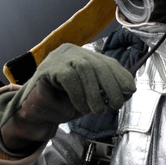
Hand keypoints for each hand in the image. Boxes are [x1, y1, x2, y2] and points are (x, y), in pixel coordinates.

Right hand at [0, 43, 134, 151]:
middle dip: (111, 85)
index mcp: (84, 57)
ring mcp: (59, 58)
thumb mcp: (90, 97)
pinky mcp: (48, 67)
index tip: (130, 90)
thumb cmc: (63, 103)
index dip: (120, 75)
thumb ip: (106, 91)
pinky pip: (68, 77)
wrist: (35, 111)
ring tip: (98, 110)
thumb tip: (129, 90)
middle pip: (97, 64)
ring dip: (94, 92)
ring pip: (84, 69)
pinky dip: (78, 94)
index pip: (106, 62)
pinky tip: (82, 108)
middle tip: (116, 104)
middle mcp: (73, 52)